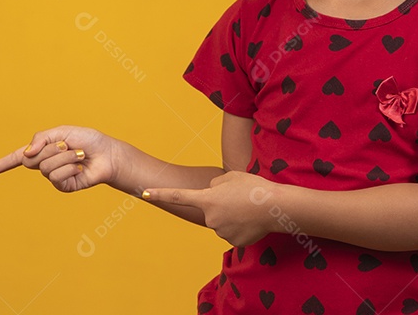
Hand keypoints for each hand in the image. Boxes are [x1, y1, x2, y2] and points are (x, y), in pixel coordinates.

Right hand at [0, 125, 118, 193]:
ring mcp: (53, 177)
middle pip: (32, 159)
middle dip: (51, 148)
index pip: (15, 159)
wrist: (107, 153)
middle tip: (68, 144)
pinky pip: (56, 177)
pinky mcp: (63, 186)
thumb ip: (41, 138)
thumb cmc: (87, 140)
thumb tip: (26, 153)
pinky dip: (69, 167)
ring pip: (46, 167)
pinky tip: (80, 165)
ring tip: (78, 154)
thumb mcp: (62, 131)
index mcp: (41, 151)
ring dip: (64, 157)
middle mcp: (44, 165)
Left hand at [143, 171, 276, 245]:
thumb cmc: (254, 187)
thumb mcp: (232, 176)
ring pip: (222, 221)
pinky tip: (252, 220)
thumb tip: (211, 193)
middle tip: (240, 198)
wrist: (274, 207)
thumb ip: (215, 184)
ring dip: (232, 215)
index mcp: (207, 198)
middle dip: (221, 204)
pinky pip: (233, 232)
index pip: (178, 196)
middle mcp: (209, 217)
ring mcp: (220, 231)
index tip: (144, 192)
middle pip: (211, 209)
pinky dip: (241, 226)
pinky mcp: (233, 241)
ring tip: (249, 208)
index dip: (160, 194)